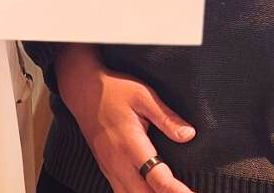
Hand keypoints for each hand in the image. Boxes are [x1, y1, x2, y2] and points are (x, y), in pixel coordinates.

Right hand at [56, 44, 195, 192]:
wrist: (83, 90)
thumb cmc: (114, 90)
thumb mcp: (143, 95)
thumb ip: (166, 117)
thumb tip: (188, 135)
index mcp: (130, 145)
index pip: (158, 180)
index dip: (178, 192)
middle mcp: (119, 164)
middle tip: (190, 192)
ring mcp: (111, 170)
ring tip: (173, 192)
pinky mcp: (108, 171)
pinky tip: (151, 190)